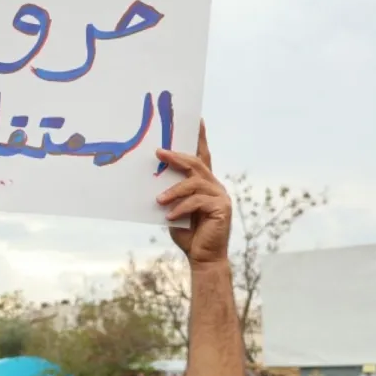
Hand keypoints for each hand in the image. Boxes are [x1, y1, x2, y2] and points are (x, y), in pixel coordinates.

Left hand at [155, 121, 231, 265]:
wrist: (202, 258)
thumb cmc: (187, 234)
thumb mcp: (173, 209)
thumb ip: (170, 193)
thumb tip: (153, 178)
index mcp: (204, 184)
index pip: (202, 155)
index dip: (200, 137)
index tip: (197, 118)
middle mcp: (214, 186)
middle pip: (196, 163)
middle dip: (176, 157)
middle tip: (158, 153)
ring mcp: (220, 196)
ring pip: (194, 182)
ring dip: (174, 190)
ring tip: (158, 200)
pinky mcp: (221, 208)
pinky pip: (198, 201)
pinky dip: (181, 207)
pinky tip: (169, 217)